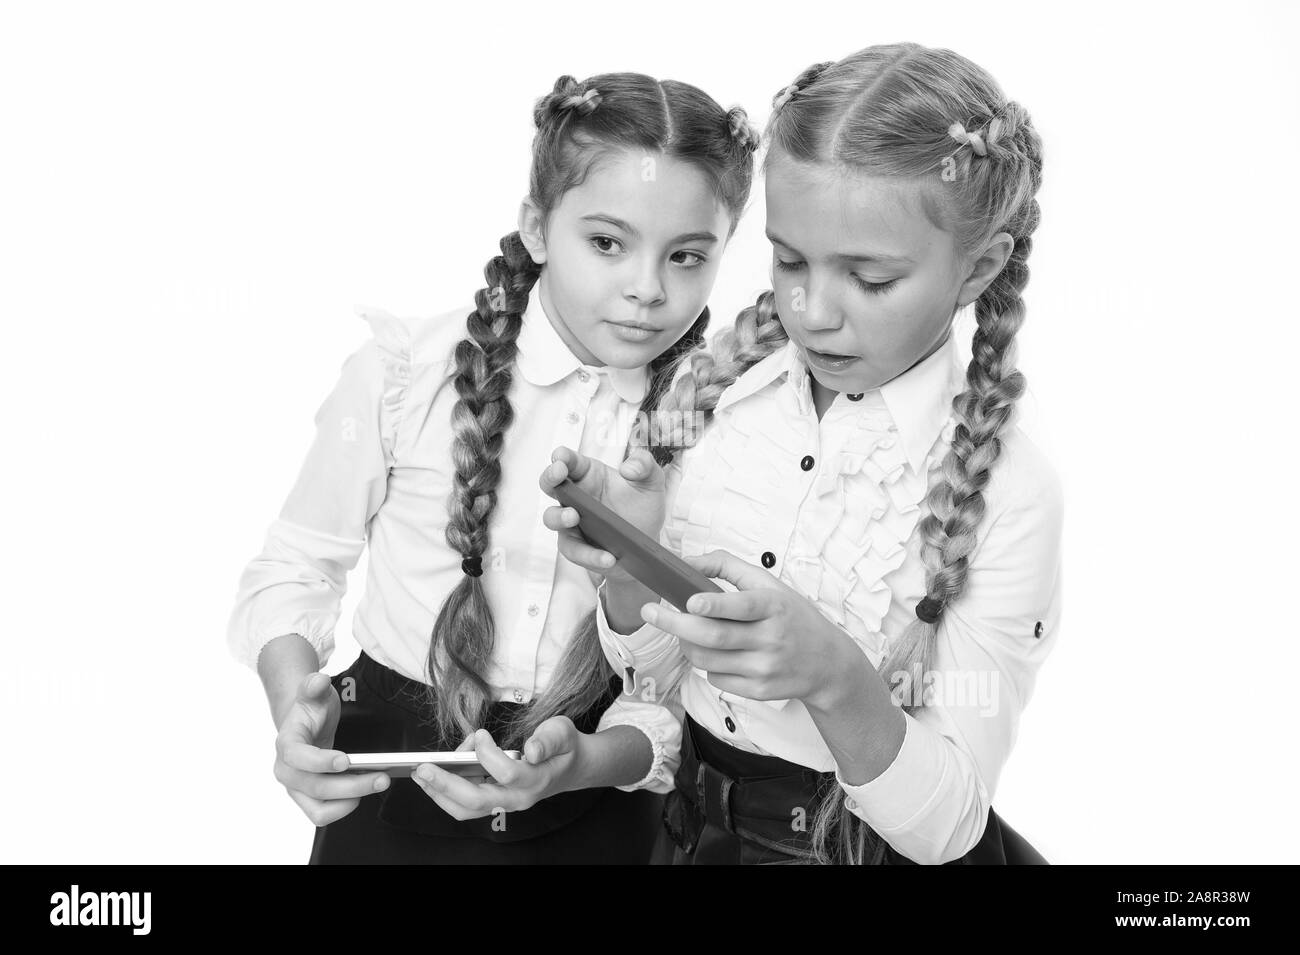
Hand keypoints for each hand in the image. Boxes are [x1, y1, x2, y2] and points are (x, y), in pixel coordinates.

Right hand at [272, 671, 390, 825]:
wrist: (305, 725)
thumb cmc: (311, 709)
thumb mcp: (313, 692)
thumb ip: (313, 685)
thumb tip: (318, 680)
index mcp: (286, 743)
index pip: (296, 757)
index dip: (320, 761)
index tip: (346, 760)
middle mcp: (286, 771)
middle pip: (315, 787)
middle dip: (351, 785)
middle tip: (382, 777)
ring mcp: (296, 789)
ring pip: (319, 809)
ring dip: (349, 801)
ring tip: (376, 784)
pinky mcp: (307, 800)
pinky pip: (323, 815)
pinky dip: (344, 808)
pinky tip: (363, 792)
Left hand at [410, 717, 587, 819]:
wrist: (572, 767)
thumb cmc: (564, 746)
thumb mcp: (562, 732)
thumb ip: (548, 740)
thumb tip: (530, 749)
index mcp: (536, 779)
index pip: (506, 773)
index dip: (488, 754)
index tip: (480, 734)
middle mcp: (518, 798)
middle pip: (477, 800)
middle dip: (446, 784)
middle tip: (424, 767)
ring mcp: (505, 803)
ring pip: (466, 809)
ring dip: (439, 793)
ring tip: (421, 773)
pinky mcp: (495, 802)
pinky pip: (465, 806)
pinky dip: (445, 793)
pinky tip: (434, 775)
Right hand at [539, 445, 666, 590]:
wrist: (647, 542)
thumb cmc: (642, 507)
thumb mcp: (651, 481)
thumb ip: (644, 465)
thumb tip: (628, 469)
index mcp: (588, 474)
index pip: (568, 461)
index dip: (561, 457)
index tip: (561, 458)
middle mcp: (575, 496)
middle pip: (550, 484)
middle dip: (550, 477)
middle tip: (558, 474)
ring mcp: (572, 523)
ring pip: (552, 518)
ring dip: (559, 516)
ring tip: (573, 517)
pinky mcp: (578, 547)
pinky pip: (575, 550)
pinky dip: (589, 555)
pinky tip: (607, 558)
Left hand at [639, 549, 868, 709]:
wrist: (827, 664)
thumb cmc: (792, 616)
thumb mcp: (770, 584)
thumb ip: (728, 566)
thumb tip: (685, 562)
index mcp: (774, 607)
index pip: (741, 607)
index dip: (714, 604)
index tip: (689, 600)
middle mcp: (771, 639)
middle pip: (713, 637)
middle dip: (675, 625)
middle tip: (650, 612)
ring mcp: (764, 669)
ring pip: (707, 660)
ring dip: (686, 644)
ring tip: (683, 631)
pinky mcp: (758, 691)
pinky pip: (716, 678)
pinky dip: (707, 664)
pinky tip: (717, 653)